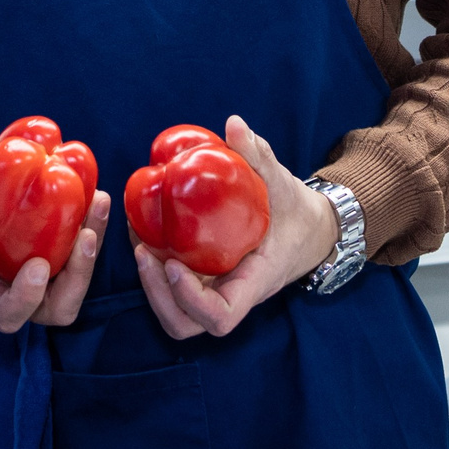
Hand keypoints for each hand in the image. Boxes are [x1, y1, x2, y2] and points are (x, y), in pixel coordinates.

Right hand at [0, 128, 109, 332]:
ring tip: (98, 202)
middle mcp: (20, 296)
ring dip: (93, 249)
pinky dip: (91, 230)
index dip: (25, 299)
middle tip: (84, 235)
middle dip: (78, 274)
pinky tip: (96, 194)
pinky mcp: (57, 265)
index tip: (36, 266)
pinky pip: (80, 258)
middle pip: (59, 306)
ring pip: (77, 284)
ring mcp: (42, 285)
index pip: (7, 313)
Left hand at [133, 115, 337, 339]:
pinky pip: (174, 290)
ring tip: (139, 245)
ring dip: (151, 289)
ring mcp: (216, 291)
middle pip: (188, 323)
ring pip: (177, 314)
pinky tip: (142, 234)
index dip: (191, 300)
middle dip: (159, 296)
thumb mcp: (283, 182)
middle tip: (144, 253)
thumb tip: (234, 125)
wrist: (310, 231)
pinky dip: (154, 271)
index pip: (221, 316)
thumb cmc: (296, 212)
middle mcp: (232, 294)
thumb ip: (259, 156)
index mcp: (255, 281)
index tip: (173, 264)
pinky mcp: (205, 282)